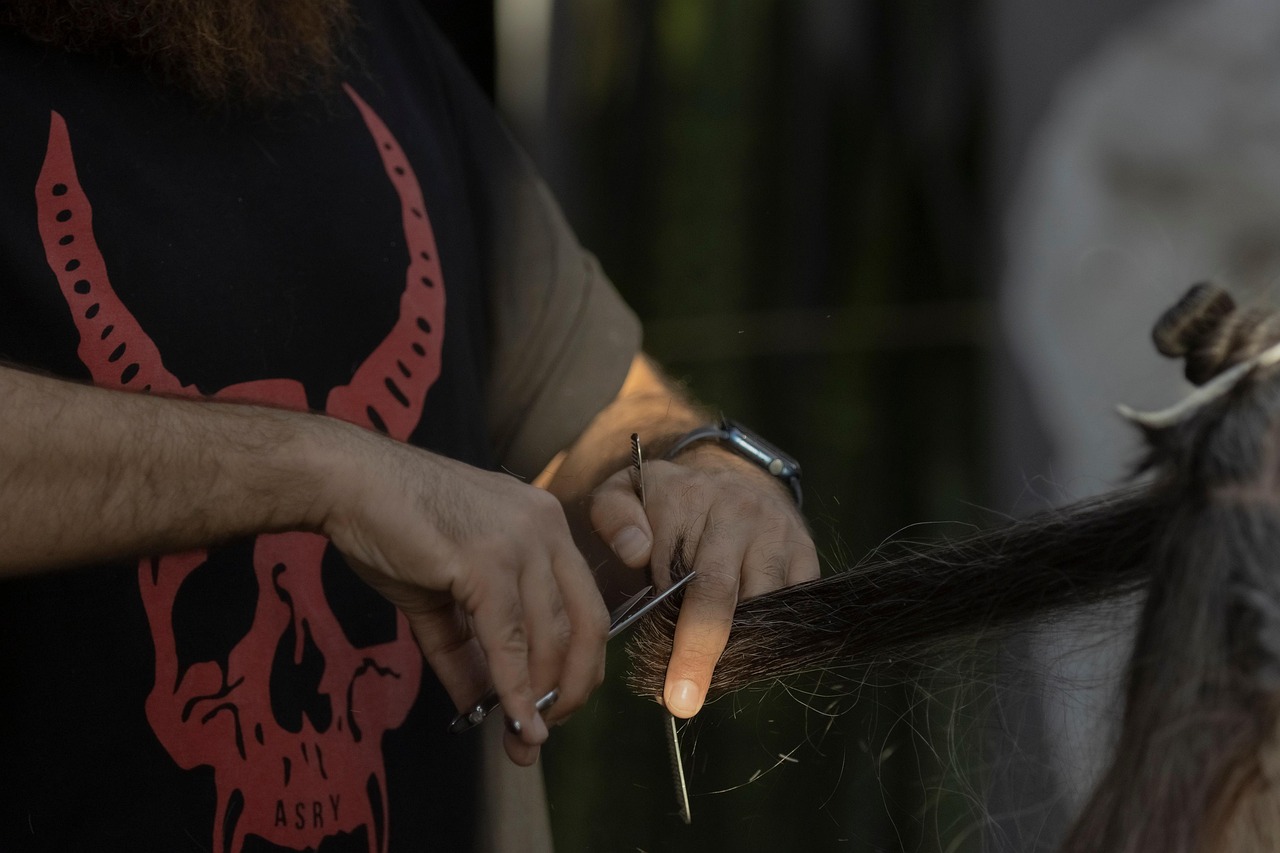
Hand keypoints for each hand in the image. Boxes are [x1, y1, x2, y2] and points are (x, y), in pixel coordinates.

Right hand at [317, 424, 608, 764]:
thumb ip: (468, 650)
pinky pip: (509, 641)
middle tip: (546, 731)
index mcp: (545, 527)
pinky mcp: (485, 561)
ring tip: (522, 739)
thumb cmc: (391, 525)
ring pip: (549, 638)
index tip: (558, 706)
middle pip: (586, 623)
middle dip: (573, 687)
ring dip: (539, 699)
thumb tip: (481, 707)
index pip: (585, 604)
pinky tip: (511, 721)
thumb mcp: (443, 594)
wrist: (347, 481)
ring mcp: (519, 542)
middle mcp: (545, 528)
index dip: (580, 663)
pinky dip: (513, 689)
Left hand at [590, 445, 818, 716]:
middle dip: (704, 654)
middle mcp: (741, 515)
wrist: (734, 474)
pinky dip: (771, 639)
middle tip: (684, 702)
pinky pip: (795, 607)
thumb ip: (614, 517)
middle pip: (727, 596)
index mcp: (691, 501)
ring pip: (766, 608)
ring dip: (739, 650)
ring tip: (711, 678)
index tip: (670, 685)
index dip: (679, 636)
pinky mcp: (806, 553)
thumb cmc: (669, 499)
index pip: (686, 576)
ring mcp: (779, 534)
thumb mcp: (624, 491)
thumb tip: (636, 553)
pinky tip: (744, 655)